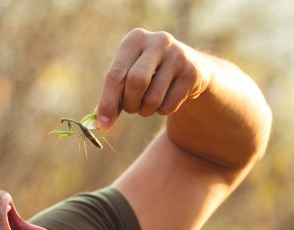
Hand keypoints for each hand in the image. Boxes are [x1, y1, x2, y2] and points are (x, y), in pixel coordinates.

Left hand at [96, 28, 212, 130]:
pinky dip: (162, 111)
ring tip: (147, 104)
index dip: (108, 102)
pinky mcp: (192, 72)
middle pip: (136, 82)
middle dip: (130, 104)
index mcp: (134, 40)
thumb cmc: (148, 73)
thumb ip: (113, 96)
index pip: (115, 74)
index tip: (103, 125)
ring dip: (145, 110)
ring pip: (153, 98)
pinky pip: (169, 105)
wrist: (188, 67)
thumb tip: (100, 122)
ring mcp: (178, 55)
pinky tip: (165, 99)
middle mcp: (157, 42)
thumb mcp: (127, 76)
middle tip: (131, 110)